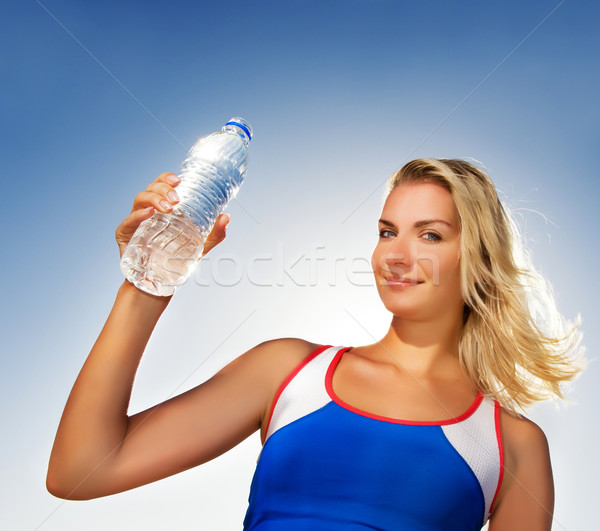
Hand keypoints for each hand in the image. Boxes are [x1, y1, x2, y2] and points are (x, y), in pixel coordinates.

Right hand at [115, 172, 230, 258]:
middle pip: (150, 189)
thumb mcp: (200, 245)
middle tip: (176, 199)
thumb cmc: (177, 259)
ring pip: (139, 200)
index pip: (161, 186)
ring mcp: (135, 222)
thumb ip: (215, 233)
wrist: (159, 282)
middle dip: (162, 189)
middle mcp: (147, 211)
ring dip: (153, 199)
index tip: (178, 180)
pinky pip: (127, 222)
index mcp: (162, 208)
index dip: (167, 178)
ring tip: (166, 207)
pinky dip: (137, 215)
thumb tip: (226, 216)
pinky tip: (148, 214)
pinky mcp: (125, 235)